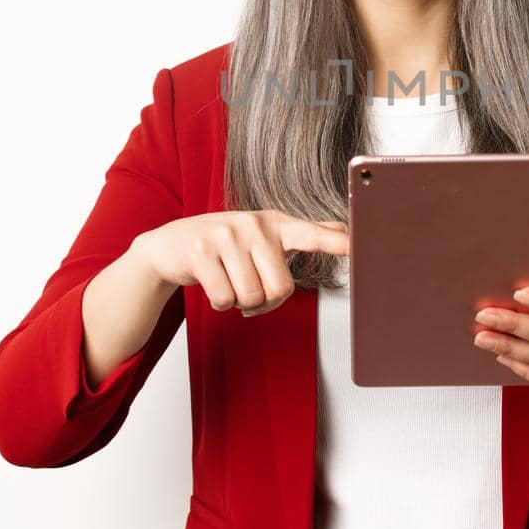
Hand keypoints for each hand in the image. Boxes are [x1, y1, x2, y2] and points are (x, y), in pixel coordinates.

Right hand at [130, 210, 348, 317]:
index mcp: (275, 224)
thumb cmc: (226, 245)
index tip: (357, 245)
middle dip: (265, 302)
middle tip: (250, 289)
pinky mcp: (201, 252)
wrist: (171, 246)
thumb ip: (304, 233)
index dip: (336, 242)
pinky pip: (225, 301)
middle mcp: (254, 225)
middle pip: (280, 289)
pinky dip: (220, 304)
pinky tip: (213, 284)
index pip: (312, 234)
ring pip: (251, 298)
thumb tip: (343, 227)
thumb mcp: (265, 233)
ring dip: (240, 303)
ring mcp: (226, 236)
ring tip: (229, 282)